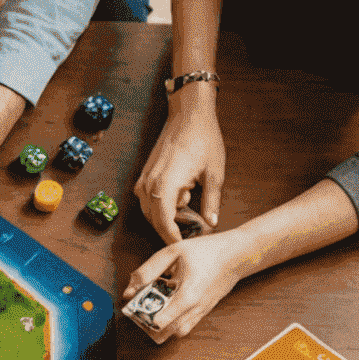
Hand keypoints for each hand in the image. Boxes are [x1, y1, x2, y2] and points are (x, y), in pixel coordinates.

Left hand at [122, 231, 249, 341]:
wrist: (239, 254)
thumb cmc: (206, 251)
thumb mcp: (173, 252)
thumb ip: (148, 271)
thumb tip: (129, 291)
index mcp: (187, 296)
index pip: (160, 322)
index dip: (143, 316)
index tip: (137, 303)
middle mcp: (194, 310)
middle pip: (165, 333)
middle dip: (149, 324)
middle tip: (144, 306)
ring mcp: (200, 313)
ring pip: (176, 333)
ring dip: (162, 326)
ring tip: (156, 305)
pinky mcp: (203, 312)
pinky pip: (185, 326)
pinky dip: (173, 321)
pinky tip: (169, 303)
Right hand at [134, 94, 225, 243]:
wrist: (189, 114)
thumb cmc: (203, 139)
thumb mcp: (214, 172)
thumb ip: (211, 201)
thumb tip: (211, 223)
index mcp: (166, 185)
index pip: (163, 223)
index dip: (172, 237)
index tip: (183, 245)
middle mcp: (149, 185)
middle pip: (154, 219)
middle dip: (171, 228)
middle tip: (192, 230)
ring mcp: (144, 180)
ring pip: (150, 211)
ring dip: (166, 216)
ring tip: (189, 209)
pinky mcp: (144, 175)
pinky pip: (148, 200)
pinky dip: (161, 205)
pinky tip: (179, 197)